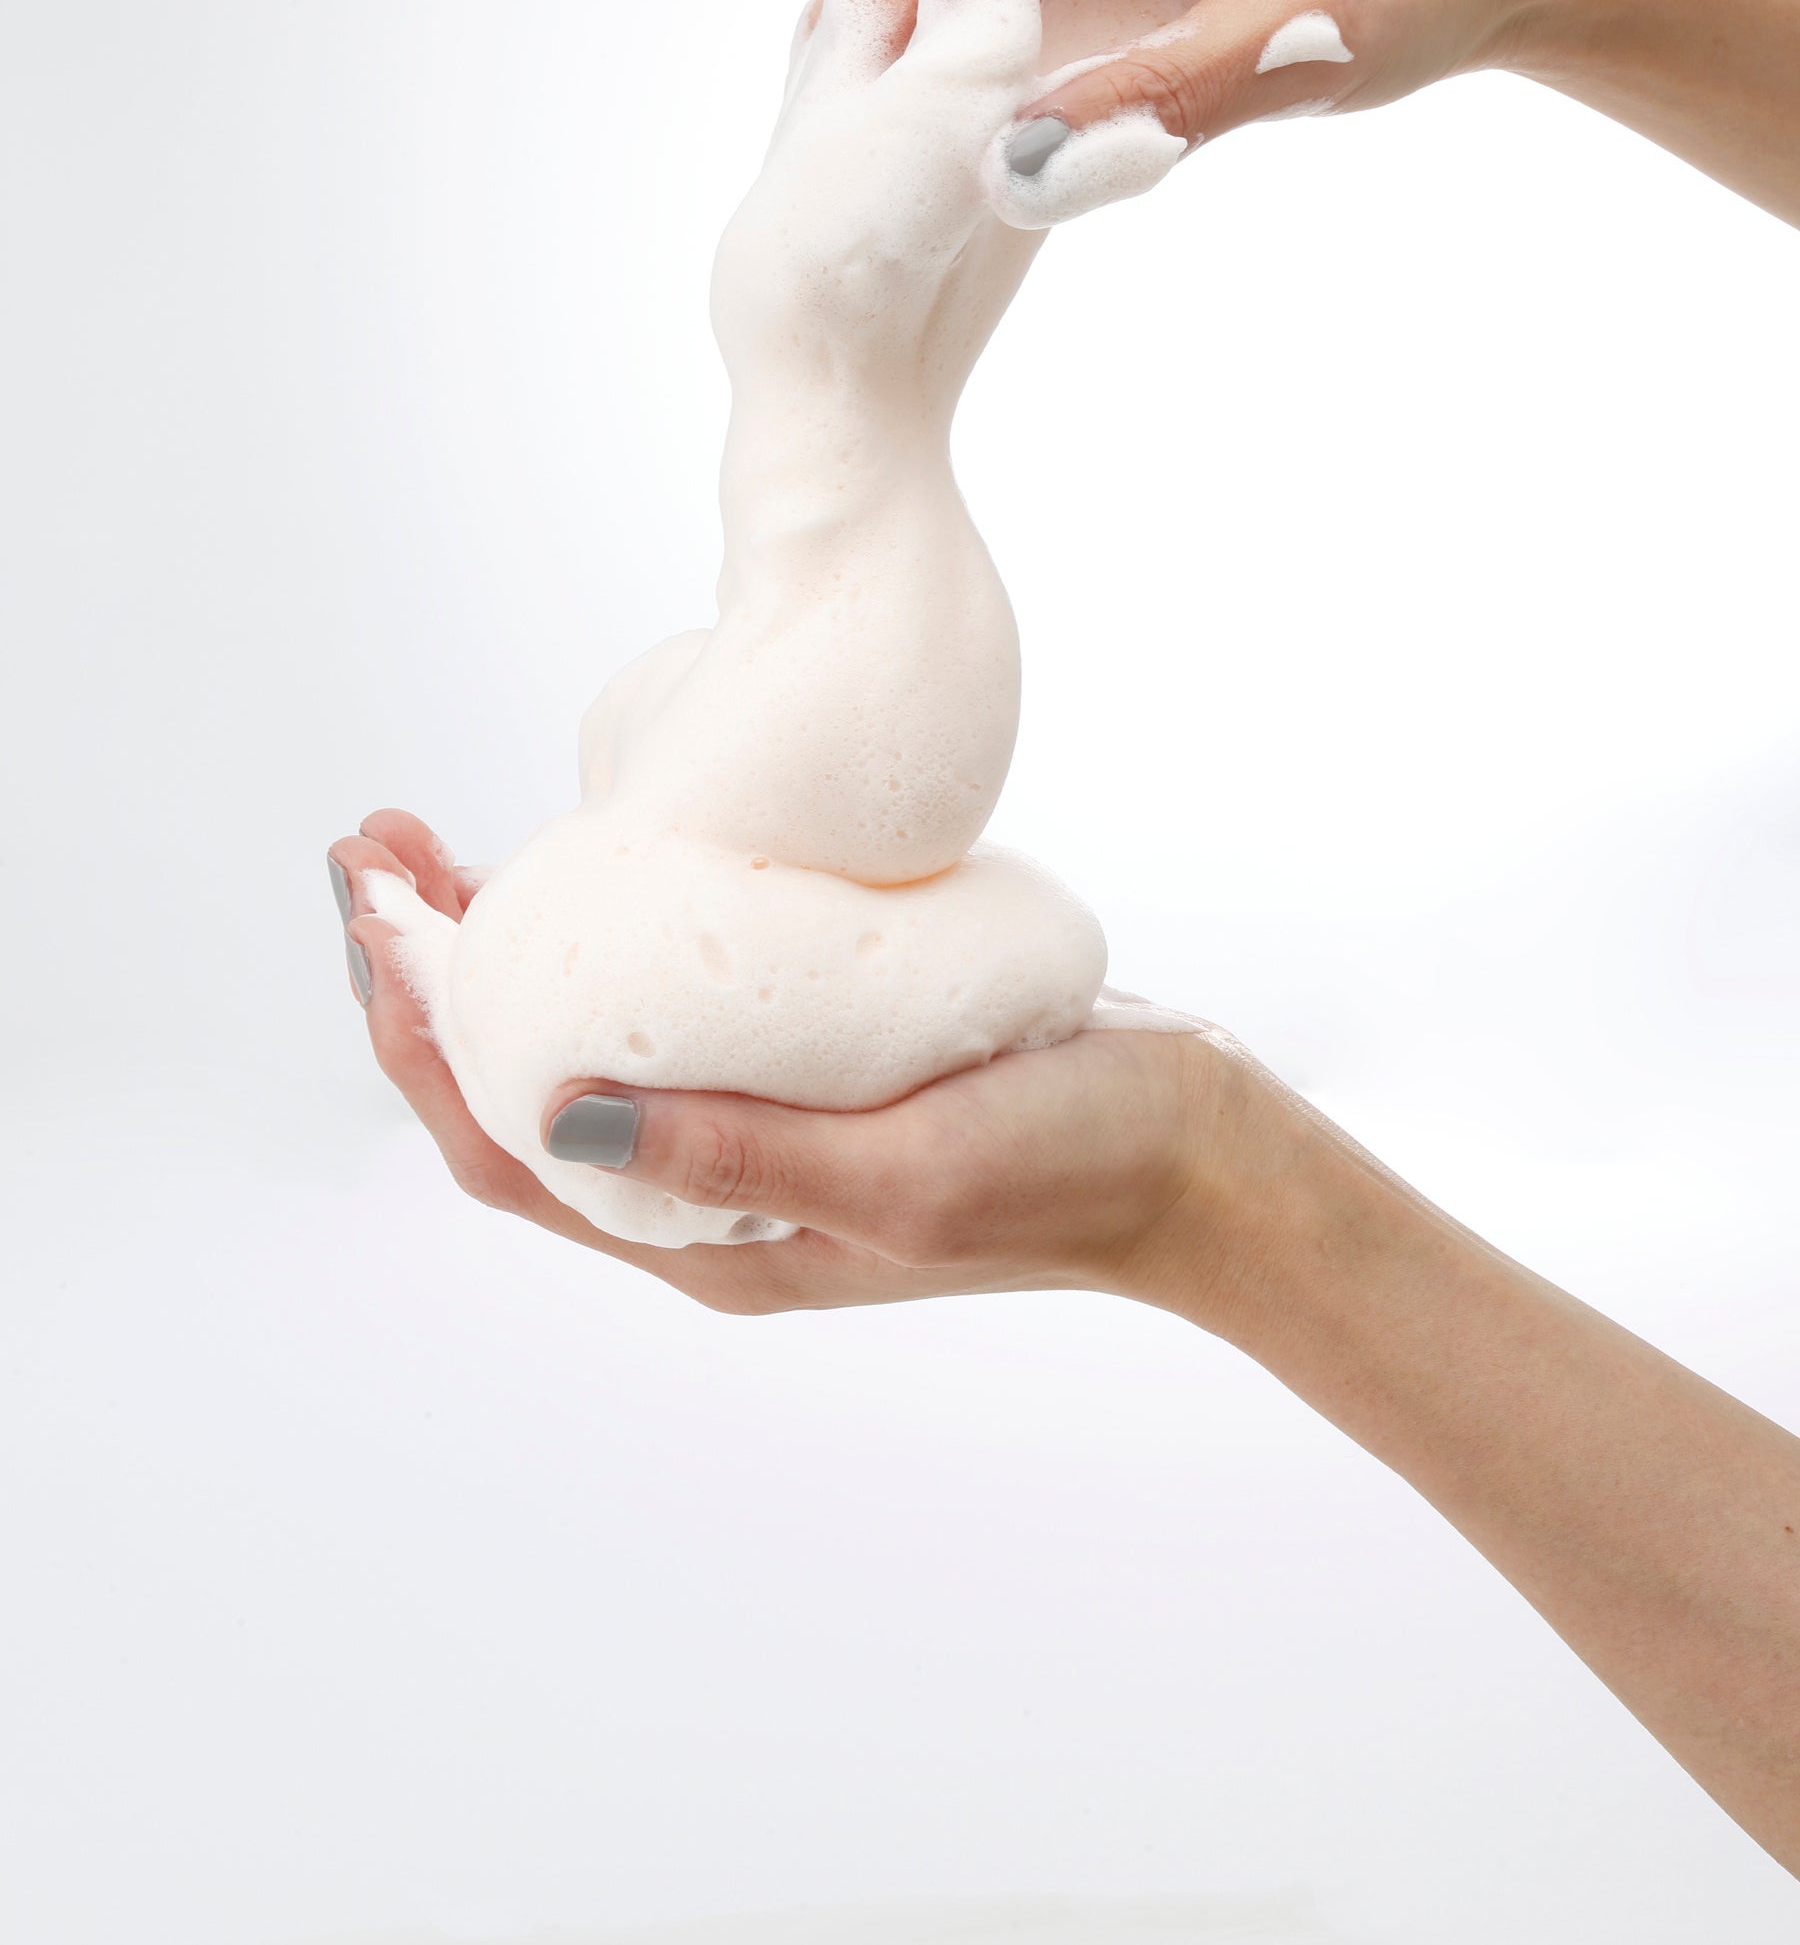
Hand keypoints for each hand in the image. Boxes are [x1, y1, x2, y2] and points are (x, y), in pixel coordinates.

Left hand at [328, 809, 1249, 1317]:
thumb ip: (739, 1152)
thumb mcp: (909, 1172)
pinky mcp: (806, 1066)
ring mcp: (755, 1127)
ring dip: (497, 950)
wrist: (1204, 1154)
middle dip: (426, 977)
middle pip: (515, 1086)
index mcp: (711, 1242)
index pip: (504, 1145)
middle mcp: (709, 1192)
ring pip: (580, 1039)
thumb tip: (558, 1112)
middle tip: (371, 851)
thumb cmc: (1076, 1164)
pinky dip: (601, 936)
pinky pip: (664, 1006)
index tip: (371, 917)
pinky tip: (587, 866)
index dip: (417, 1038)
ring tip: (434, 847)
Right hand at [853, 0, 1555, 154]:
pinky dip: (983, 41)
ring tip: (929, 153)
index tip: (919, 164)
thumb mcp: (1289, 49)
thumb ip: (1147, 106)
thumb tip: (1012, 173)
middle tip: (909, 168)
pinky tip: (975, 118)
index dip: (937, 55)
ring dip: (944, 49)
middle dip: (924, 48)